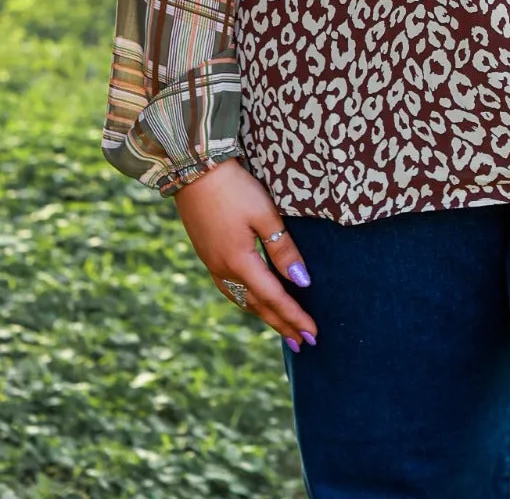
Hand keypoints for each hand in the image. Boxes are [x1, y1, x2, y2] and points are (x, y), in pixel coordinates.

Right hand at [173, 159, 317, 349]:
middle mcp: (224, 270)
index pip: (275, 298)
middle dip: (282, 324)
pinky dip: (247, 301)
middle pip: (258, 306)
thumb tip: (302, 282)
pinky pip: (231, 289)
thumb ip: (283, 249)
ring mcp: (212, 264)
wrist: (192, 169)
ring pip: (243, 300)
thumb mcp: (264, 214)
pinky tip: (253, 302)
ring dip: (264, 316)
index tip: (313, 335)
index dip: (295, 316)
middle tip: (303, 343)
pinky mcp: (207, 254)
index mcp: (240, 263)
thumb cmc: (234, 188)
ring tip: (282, 329)